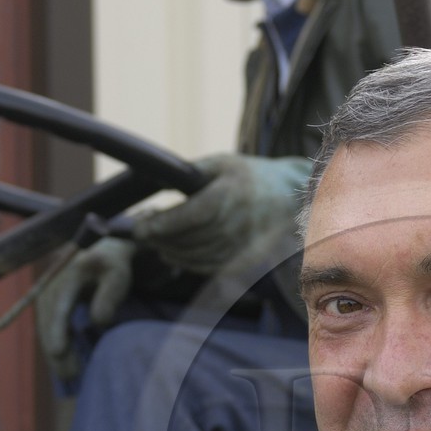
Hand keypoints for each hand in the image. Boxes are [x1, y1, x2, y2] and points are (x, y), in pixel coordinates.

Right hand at [36, 237, 136, 380]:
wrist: (100, 247)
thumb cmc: (113, 264)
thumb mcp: (118, 276)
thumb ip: (109, 296)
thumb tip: (98, 321)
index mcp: (70, 273)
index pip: (60, 305)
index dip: (58, 329)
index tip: (59, 351)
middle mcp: (53, 282)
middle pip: (49, 319)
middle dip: (55, 348)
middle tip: (68, 375)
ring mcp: (48, 291)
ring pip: (46, 324)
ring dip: (53, 350)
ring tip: (67, 375)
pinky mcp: (49, 300)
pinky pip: (48, 324)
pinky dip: (54, 342)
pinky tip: (63, 361)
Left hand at [131, 153, 310, 275]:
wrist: (290, 198)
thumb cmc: (249, 177)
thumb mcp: (221, 164)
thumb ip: (190, 173)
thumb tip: (152, 179)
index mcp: (232, 194)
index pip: (193, 215)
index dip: (165, 224)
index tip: (141, 227)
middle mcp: (239, 223)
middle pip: (191, 239)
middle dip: (161, 239)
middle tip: (140, 234)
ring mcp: (244, 245)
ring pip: (198, 256)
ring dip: (171, 252)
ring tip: (155, 243)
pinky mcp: (246, 261)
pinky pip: (210, 267)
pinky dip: (188, 263)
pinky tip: (174, 254)